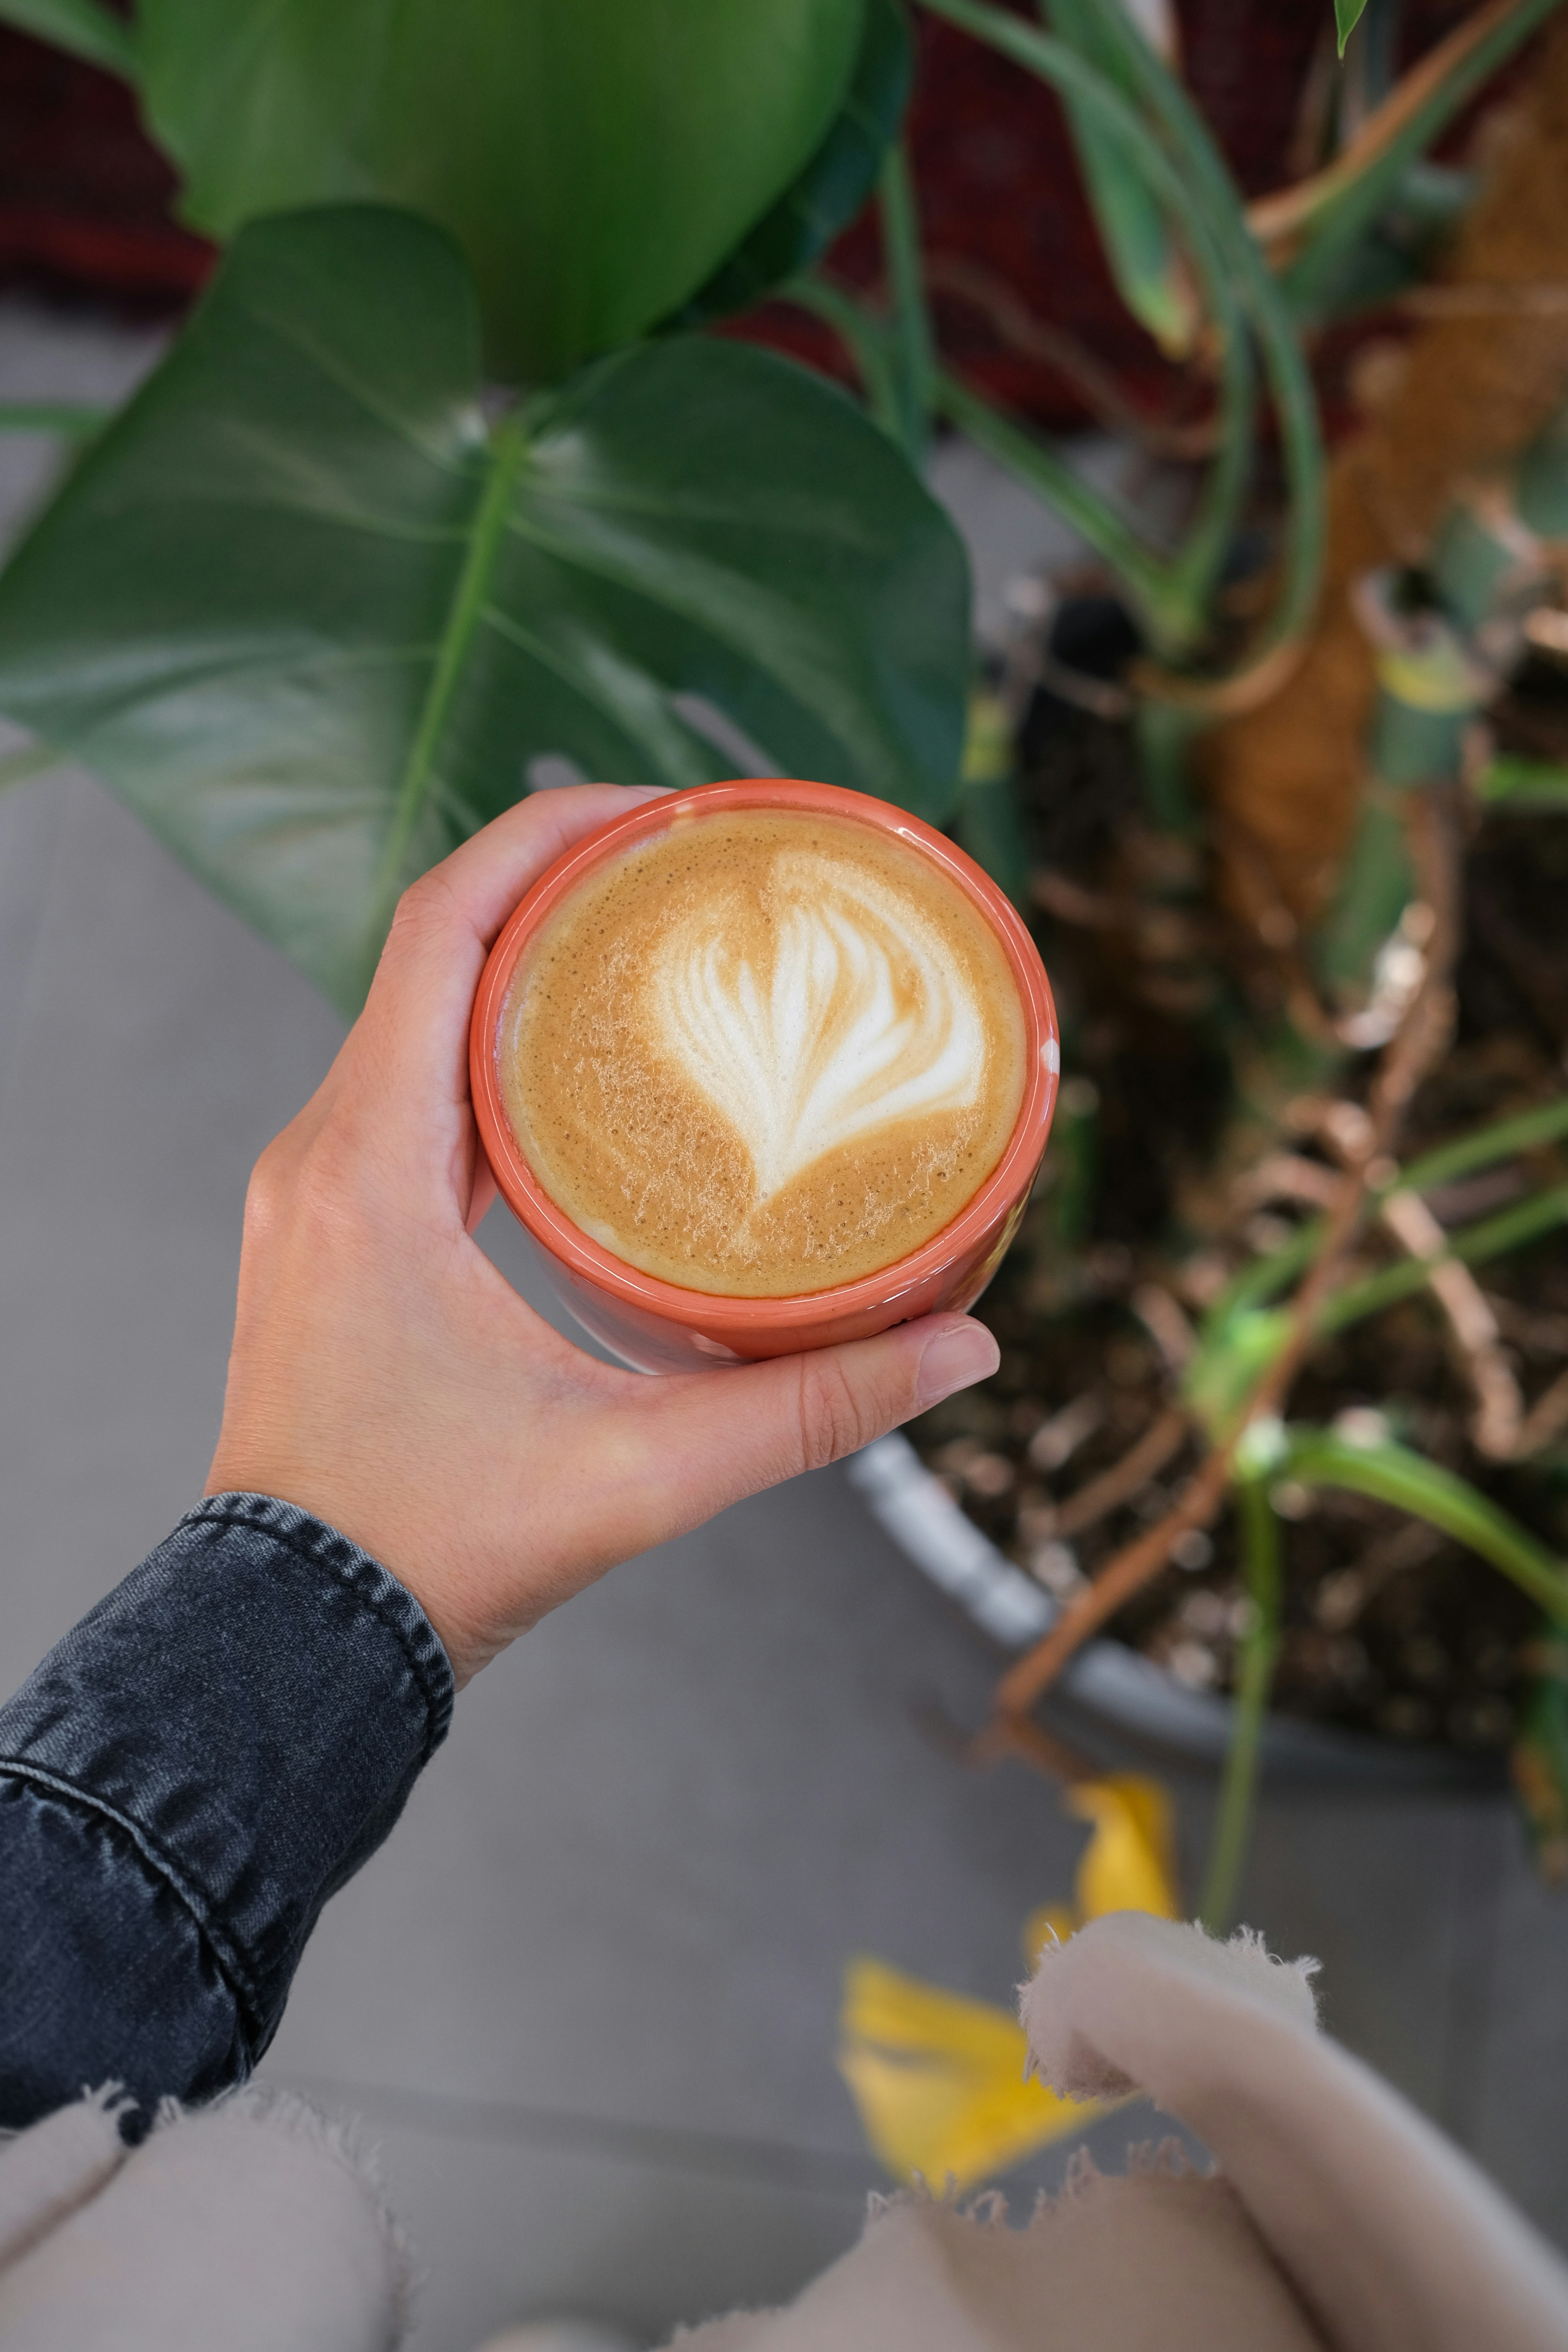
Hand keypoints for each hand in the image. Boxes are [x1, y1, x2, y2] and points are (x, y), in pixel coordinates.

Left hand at [206, 787, 1000, 1683]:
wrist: (295, 1640)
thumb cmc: (429, 1553)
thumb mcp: (639, 1475)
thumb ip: (806, 1407)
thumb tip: (961, 1352)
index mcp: (368, 1169)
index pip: (442, 930)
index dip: (544, 835)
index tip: (656, 807)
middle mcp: (323, 1157)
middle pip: (432, 951)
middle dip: (555, 881)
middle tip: (683, 858)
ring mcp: (319, 1194)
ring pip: (416, 1019)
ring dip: (523, 964)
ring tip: (647, 940)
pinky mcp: (336, 1234)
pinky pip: (409, 1090)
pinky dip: (494, 1049)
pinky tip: (583, 1068)